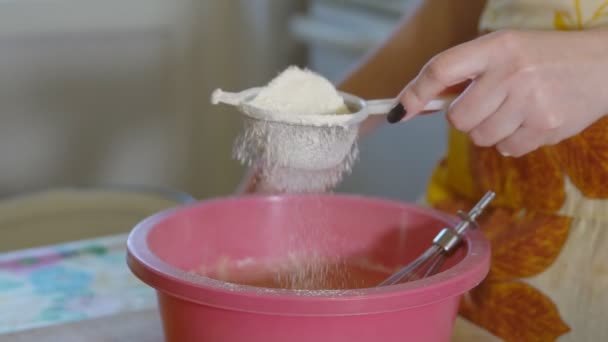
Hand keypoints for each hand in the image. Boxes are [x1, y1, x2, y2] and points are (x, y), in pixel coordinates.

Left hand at [393, 29, 607, 156]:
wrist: (604, 65)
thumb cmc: (544, 58)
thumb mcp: (505, 49)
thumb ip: (465, 73)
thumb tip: (418, 105)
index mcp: (497, 46)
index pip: (441, 69)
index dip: (415, 93)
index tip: (399, 111)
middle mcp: (512, 72)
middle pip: (458, 119)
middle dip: (467, 118)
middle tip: (490, 104)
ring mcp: (530, 101)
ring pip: (481, 138)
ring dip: (491, 130)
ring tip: (516, 110)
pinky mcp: (546, 126)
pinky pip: (507, 150)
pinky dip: (513, 141)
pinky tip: (531, 121)